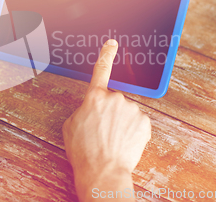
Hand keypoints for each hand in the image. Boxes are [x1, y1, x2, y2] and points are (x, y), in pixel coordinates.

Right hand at [62, 39, 150, 200]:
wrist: (103, 172)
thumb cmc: (83, 152)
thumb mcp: (70, 126)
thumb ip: (82, 110)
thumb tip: (91, 110)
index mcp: (94, 97)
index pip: (101, 69)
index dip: (106, 54)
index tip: (112, 43)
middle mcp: (115, 98)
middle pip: (113, 101)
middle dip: (109, 113)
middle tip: (101, 132)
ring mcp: (132, 110)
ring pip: (126, 113)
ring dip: (121, 123)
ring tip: (112, 141)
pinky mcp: (144, 123)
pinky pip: (137, 123)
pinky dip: (132, 132)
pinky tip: (123, 143)